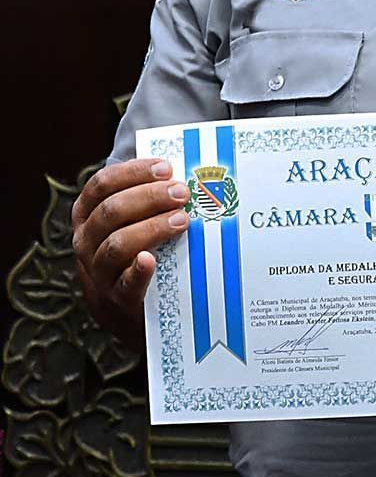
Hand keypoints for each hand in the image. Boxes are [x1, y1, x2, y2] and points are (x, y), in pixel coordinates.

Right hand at [72, 159, 189, 347]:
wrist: (125, 308)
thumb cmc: (134, 252)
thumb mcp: (131, 223)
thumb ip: (148, 201)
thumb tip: (186, 175)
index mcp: (88, 214)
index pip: (103, 184)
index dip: (134, 173)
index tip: (166, 168)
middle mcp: (87, 240)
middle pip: (112, 211)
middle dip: (149, 197)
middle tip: (182, 193)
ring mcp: (99, 270)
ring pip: (117, 243)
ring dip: (151, 228)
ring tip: (182, 220)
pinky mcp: (117, 297)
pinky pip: (125, 283)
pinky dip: (137, 271)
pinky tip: (151, 260)